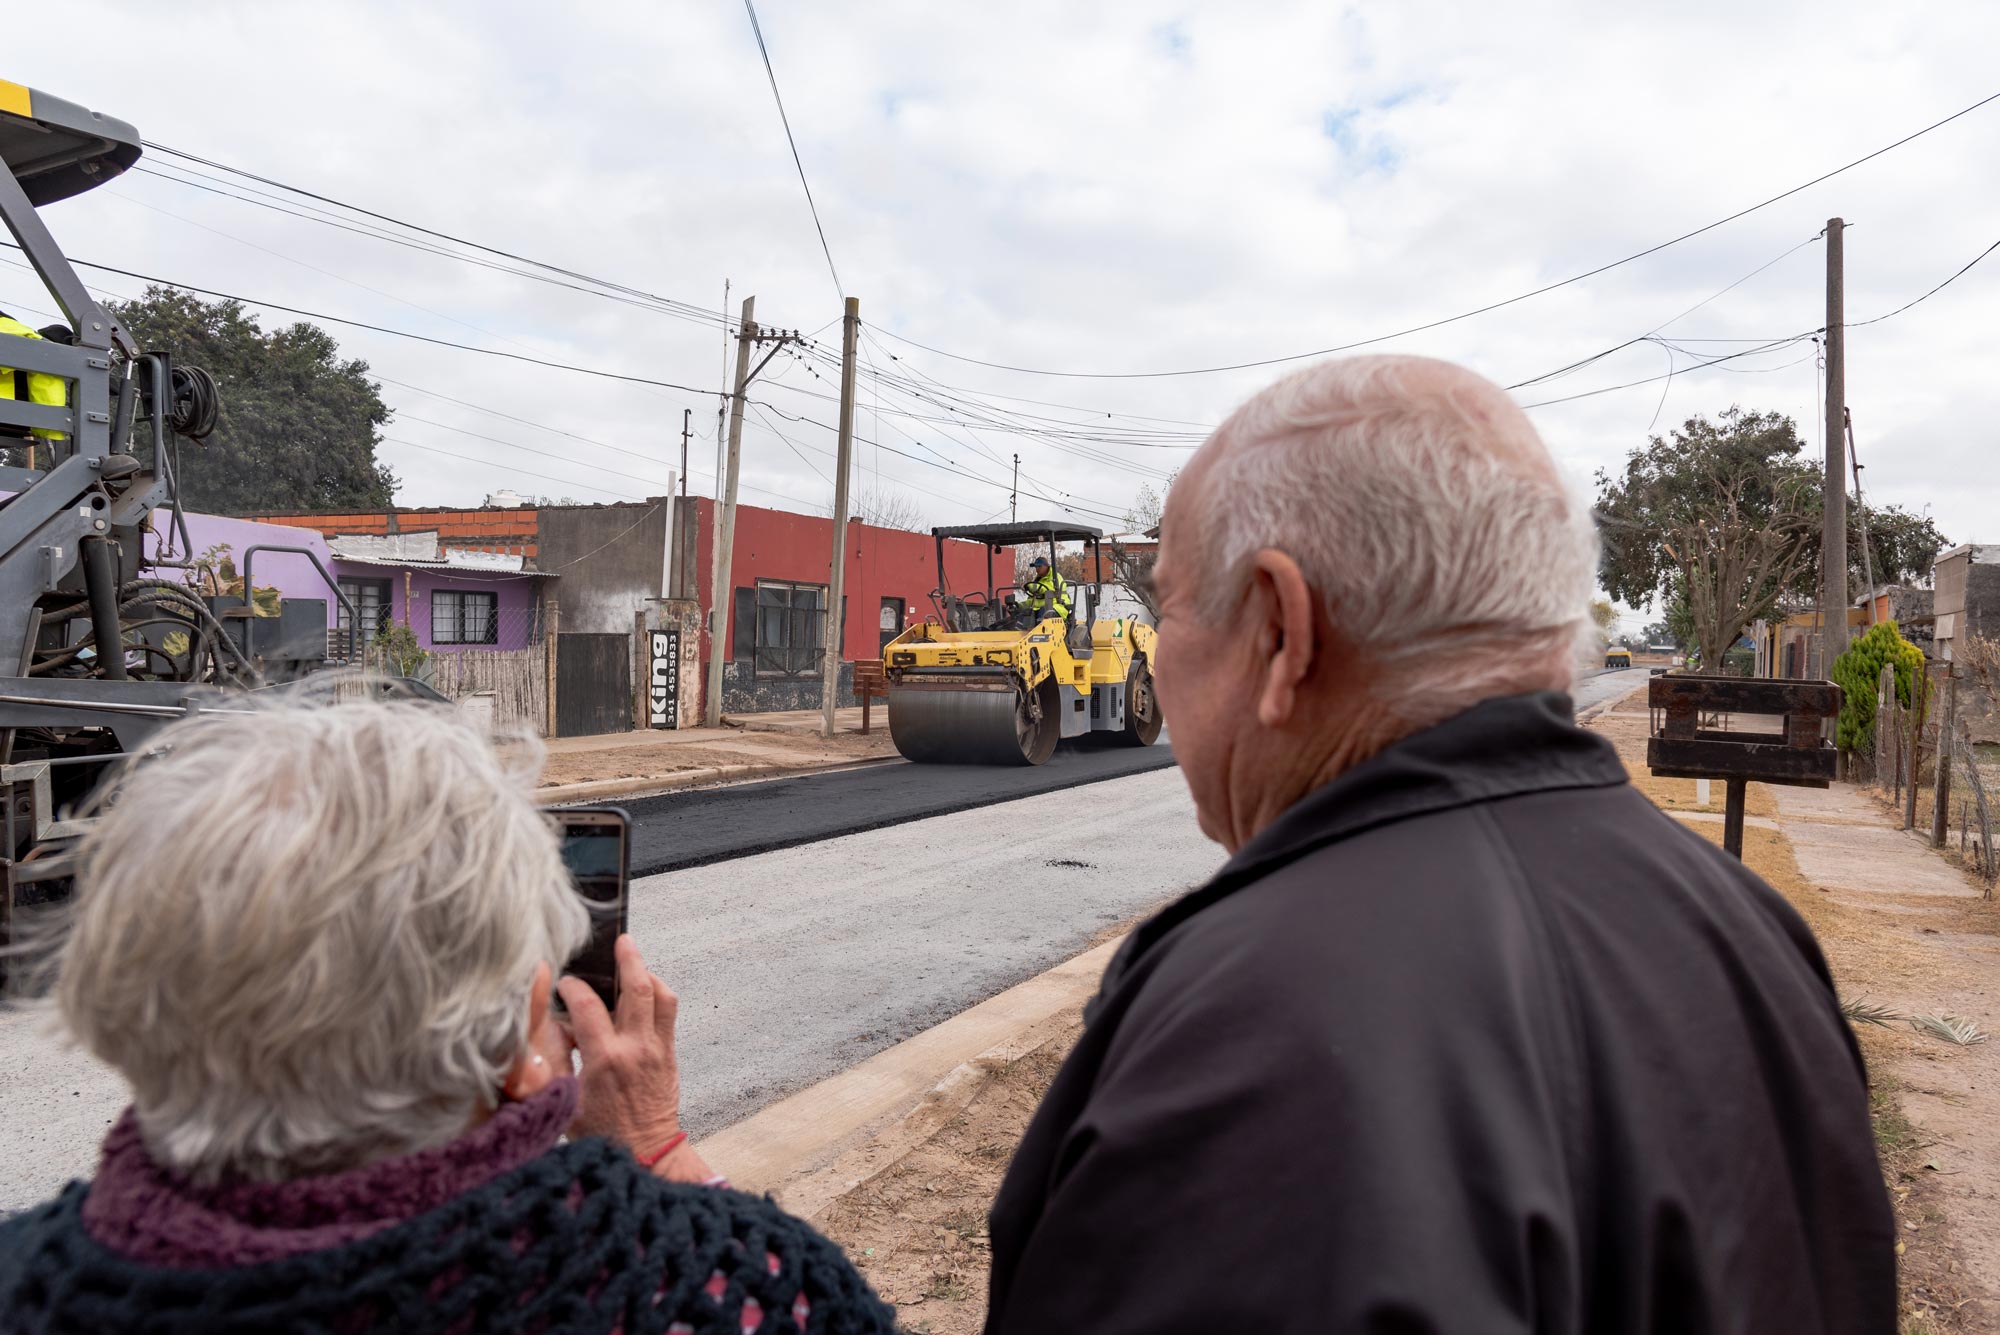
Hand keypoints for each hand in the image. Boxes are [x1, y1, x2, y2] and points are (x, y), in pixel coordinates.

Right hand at [559, 935, 683, 1155]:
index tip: (564, 982)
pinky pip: (668, 1014)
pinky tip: (642, 994)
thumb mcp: (564, 1100)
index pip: (588, 1006)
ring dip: (648, 975)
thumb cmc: (601, 1135)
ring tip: (634, 963)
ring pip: (663, 996)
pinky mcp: (671, 1055)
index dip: (573, 987)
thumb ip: (556, 1059)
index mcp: (605, 1060)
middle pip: (638, 988)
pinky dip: (657, 996)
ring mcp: (658, 1050)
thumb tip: (554, 1026)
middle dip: (629, 958)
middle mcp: (636, 1049)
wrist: (646, 1154)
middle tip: (621, 940)